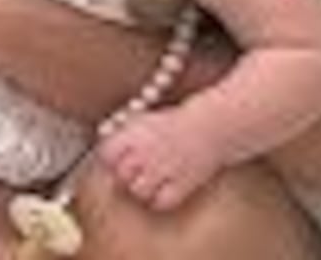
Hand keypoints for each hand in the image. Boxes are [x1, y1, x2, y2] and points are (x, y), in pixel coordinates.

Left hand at [96, 105, 226, 212]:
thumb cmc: (179, 121)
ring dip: (141, 190)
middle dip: (124, 177)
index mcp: (135, 133)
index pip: (107, 154)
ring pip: (139, 191)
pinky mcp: (183, 183)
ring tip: (148, 184)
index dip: (109, 160)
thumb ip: (125, 134)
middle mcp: (146, 152)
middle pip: (121, 175)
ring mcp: (165, 169)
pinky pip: (162, 201)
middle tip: (132, 175)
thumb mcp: (146, 119)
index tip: (114, 162)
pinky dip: (159, 201)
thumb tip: (106, 144)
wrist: (214, 126)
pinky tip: (162, 194)